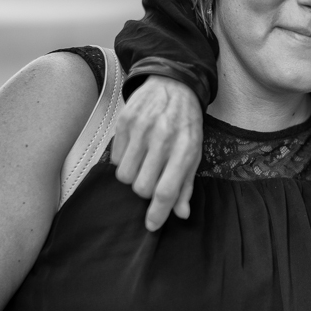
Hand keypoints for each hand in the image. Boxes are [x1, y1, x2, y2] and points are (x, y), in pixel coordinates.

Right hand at [111, 76, 203, 229]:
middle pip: (142, 187)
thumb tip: (181, 213)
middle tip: (153, 177)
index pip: (166, 190)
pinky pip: (115, 158)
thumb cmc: (186, 123)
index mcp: (184, 149)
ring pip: (125, 176)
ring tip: (144, 163)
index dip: (158, 213)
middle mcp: (162, 139)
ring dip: (133, 176)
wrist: (173, 85)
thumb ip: (186, 184)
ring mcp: (141, 129)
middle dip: (146, 190)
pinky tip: (136, 149)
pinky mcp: (124, 122)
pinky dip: (124, 161)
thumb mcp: (195, 152)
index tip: (152, 225)